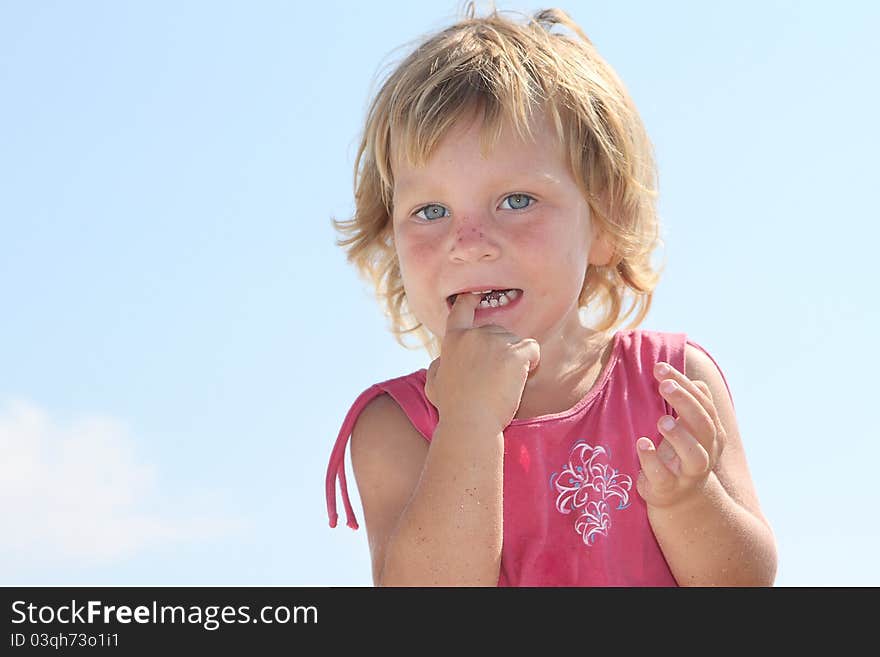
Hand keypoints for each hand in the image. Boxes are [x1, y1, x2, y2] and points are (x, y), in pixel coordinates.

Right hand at [424, 293, 540, 433]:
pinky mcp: (514, 352)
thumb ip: (438, 367)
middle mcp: (474, 335)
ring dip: (516, 361)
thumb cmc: (453, 410)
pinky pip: (532, 350)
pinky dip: (532, 363)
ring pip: (516, 342)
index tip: (475, 295)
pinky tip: (520, 380)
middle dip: (501, 351)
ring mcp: (495, 341)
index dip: (469, 300)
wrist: (471, 423)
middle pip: (497, 332)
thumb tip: (442, 361)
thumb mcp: (433, 386)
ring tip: (504, 385)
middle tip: (494, 380)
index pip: (461, 311)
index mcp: (454, 340)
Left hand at [635, 361, 726, 508]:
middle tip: (664, 385)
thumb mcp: (689, 429)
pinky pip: (662, 476)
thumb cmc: (681, 452)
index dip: (684, 385)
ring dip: (679, 435)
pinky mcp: (667, 488)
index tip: (661, 368)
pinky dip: (651, 459)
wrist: (682, 499)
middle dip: (685, 403)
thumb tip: (694, 381)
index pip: (703, 404)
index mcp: (711, 433)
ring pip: (694, 455)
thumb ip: (691, 404)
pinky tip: (642, 443)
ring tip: (661, 420)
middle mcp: (705, 452)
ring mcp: (687, 473)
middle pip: (704, 425)